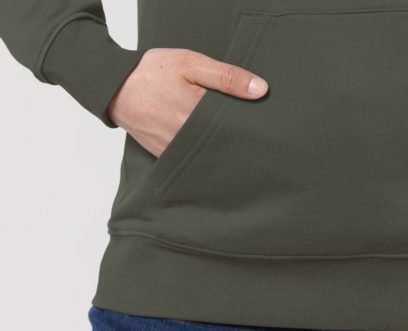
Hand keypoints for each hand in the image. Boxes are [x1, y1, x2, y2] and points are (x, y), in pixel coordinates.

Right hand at [107, 48, 268, 156]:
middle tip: (251, 139)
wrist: (116, 89)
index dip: (248, 128)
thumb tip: (261, 89)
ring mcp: (176, 149)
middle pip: (222, 144)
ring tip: (230, 143)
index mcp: (198, 114)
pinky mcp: (165, 155)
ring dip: (218, 150)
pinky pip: (189, 160)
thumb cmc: (153, 73)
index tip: (261, 128)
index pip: (234, 128)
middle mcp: (188, 137)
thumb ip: (227, 77)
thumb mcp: (191, 64)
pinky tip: (207, 148)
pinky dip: (199, 155)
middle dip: (235, 141)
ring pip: (207, 155)